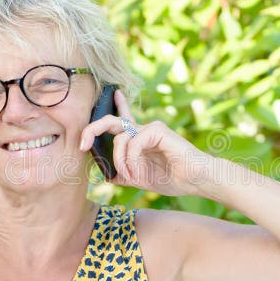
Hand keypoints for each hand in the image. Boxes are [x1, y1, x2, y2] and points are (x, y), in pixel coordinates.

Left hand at [79, 90, 213, 195]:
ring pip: (119, 140)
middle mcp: (143, 130)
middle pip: (111, 121)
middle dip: (92, 129)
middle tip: (82, 144)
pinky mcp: (158, 130)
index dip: (113, 106)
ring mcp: (151, 129)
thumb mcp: (142, 178)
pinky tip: (140, 173)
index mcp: (140, 139)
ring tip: (133, 177)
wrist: (197, 180)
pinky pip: (133, 144)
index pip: (122, 118)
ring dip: (121, 163)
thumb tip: (106, 176)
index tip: (106, 100)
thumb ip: (125, 174)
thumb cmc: (174, 178)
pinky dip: (132, 162)